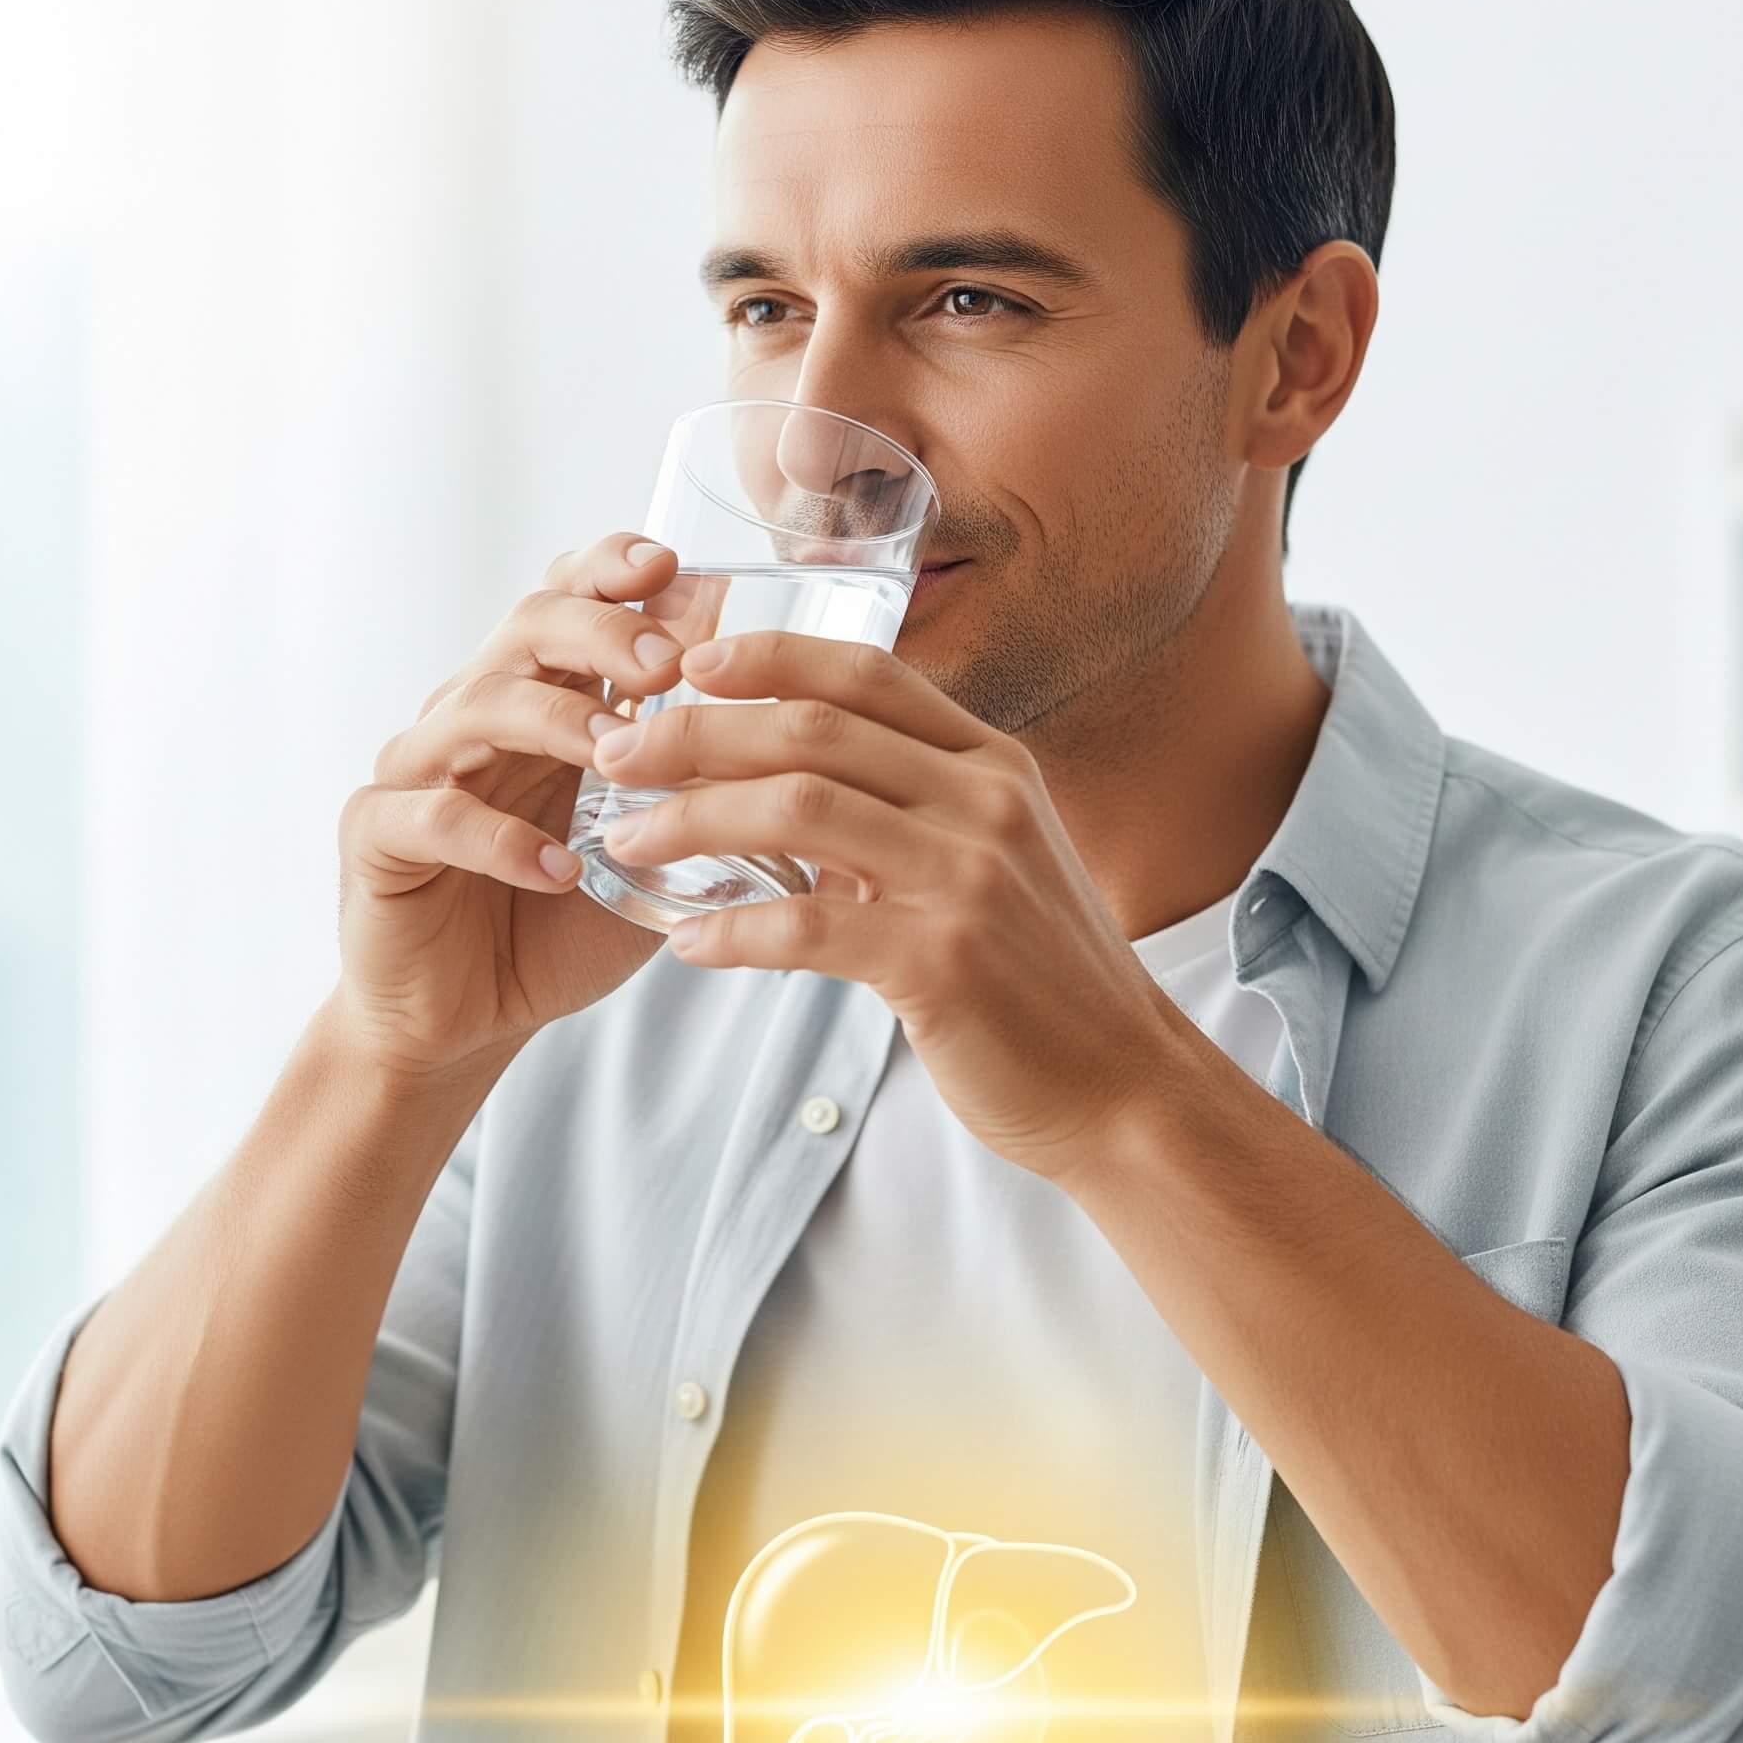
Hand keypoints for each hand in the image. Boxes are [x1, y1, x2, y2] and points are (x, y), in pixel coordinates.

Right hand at [332, 532, 703, 1078]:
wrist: (463, 1020)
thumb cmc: (557, 927)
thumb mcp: (646, 850)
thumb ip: (693, 790)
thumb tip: (779, 729)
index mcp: (538, 702)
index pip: (566, 602)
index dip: (610, 572)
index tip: (672, 568)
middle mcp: (472, 715)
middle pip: (526, 630)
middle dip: (600, 632)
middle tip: (665, 664)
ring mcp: (417, 769)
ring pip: (477, 706)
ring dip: (557, 723)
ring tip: (620, 756)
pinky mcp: (377, 836)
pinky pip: (433, 816)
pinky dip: (500, 839)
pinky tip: (560, 869)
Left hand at [587, 630, 1176, 1184]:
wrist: (1125, 1085)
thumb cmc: (1044, 978)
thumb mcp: (997, 863)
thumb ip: (914, 815)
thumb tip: (792, 796)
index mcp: (994, 765)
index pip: (867, 674)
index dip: (769, 656)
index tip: (690, 665)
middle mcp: (984, 803)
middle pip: (811, 729)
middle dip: (696, 732)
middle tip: (618, 755)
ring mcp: (968, 879)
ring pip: (798, 810)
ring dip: (693, 820)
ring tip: (628, 841)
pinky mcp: (943, 963)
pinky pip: (807, 928)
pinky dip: (734, 931)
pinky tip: (687, 943)